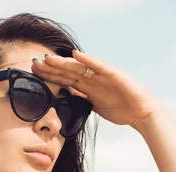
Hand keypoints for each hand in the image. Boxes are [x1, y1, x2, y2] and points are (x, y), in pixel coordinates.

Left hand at [31, 50, 165, 128]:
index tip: (33, 74)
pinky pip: (98, 66)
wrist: (141, 112)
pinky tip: (75, 55)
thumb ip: (81, 99)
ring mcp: (102, 75)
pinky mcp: (113, 74)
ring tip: (48, 59)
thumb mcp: (94, 106)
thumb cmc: (121, 110)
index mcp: (87, 87)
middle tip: (33, 63)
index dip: (49, 76)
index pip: (64, 79)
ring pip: (78, 67)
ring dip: (62, 62)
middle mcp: (93, 78)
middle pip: (67, 72)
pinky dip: (87, 60)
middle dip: (50, 68)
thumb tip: (66, 96)